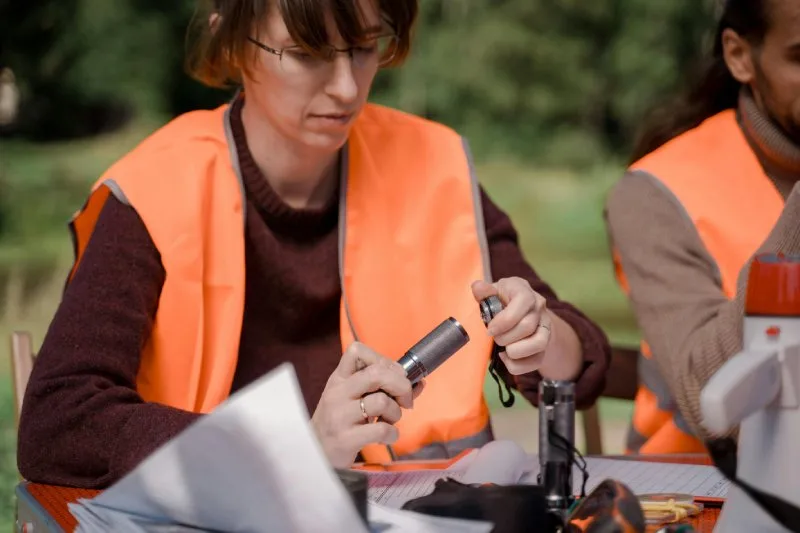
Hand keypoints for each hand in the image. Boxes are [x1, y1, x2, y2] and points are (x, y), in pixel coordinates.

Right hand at [311, 342, 424, 467]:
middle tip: (405, 399)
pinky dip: (392, 434)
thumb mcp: (353, 399)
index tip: (393, 375)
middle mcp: (338, 393)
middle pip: (377, 373)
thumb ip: (384, 388)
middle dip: (401, 384)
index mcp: (339, 379)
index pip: (357, 351)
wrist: (316, 454)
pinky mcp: (345, 439)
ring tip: (389, 420)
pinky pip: (381, 430)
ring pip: (382, 401)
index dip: (383, 359)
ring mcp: (340, 416)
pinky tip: (386, 436)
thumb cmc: (340, 422)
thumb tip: (420, 382)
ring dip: (395, 412)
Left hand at [472, 277, 552, 374]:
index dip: (504, 320)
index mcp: (524, 291)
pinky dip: (518, 365)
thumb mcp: (492, 292)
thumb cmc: (502, 301)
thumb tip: (477, 286)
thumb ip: (484, 292)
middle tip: (494, 337)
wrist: (523, 313)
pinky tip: (507, 358)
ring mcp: (545, 327)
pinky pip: (537, 361)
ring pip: (539, 343)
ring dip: (515, 351)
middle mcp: (539, 308)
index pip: (523, 302)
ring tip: (503, 350)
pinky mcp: (545, 346)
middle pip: (528, 326)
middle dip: (506, 337)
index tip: (489, 329)